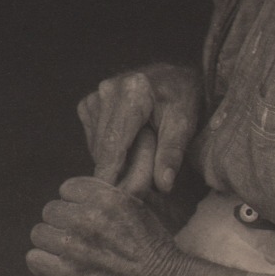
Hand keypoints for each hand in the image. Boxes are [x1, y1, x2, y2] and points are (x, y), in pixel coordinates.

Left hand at [27, 176, 193, 275]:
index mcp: (108, 198)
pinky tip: (55, 266)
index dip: (73, 201)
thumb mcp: (136, 206)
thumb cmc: (152, 245)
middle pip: (51, 210)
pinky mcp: (70, 274)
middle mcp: (90, 218)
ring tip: (65, 251)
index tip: (81, 212)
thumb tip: (76, 194)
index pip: (67, 187)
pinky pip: (35, 258)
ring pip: (39, 233)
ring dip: (50, 242)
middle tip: (74, 235)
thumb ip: (106, 196)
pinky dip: (42, 263)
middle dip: (61, 222)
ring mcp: (77, 246)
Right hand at [77, 64, 200, 194]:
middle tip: (139, 186)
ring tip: (140, 155)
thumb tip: (163, 185)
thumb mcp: (185, 124)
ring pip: (97, 146)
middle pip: (104, 148)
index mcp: (133, 91)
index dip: (111, 172)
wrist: (173, 77)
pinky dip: (109, 150)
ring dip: (114, 160)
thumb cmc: (182, 99)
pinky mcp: (89, 103)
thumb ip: (172, 153)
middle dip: (118, 170)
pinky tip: (128, 143)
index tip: (109, 199)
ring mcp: (96, 96)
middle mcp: (108, 90)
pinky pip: (94, 139)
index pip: (115, 142)